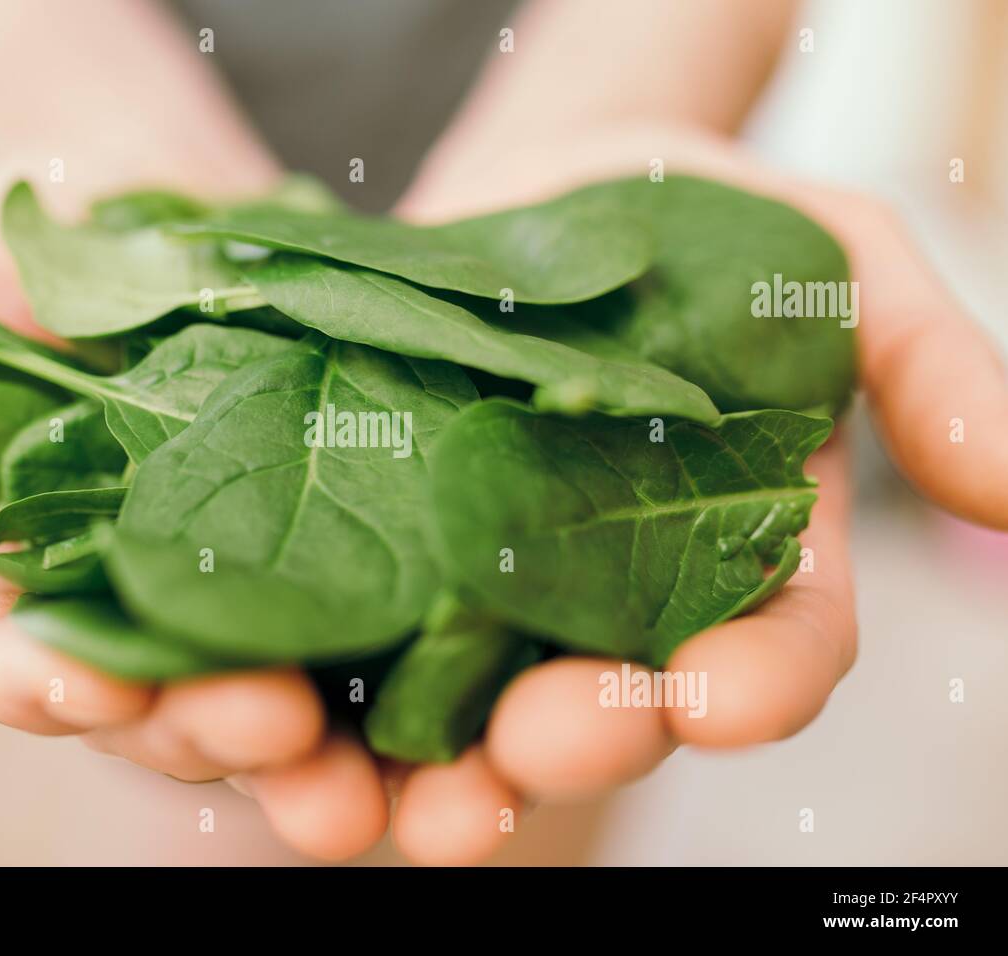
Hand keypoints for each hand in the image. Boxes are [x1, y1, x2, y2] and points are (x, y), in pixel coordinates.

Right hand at [0, 167, 390, 860]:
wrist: (187, 206)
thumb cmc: (40, 234)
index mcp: (9, 566)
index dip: (33, 681)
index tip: (90, 686)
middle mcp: (124, 610)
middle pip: (149, 712)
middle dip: (200, 731)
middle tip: (272, 729)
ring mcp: (240, 604)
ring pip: (266, 716)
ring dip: (315, 764)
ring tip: (369, 784)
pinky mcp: (350, 575)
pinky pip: (381, 662)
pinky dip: (413, 707)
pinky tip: (458, 741)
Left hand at [309, 121, 1006, 864]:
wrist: (522, 191)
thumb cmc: (685, 215)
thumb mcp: (823, 251)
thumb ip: (919, 361)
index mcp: (730, 556)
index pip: (769, 646)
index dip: (759, 682)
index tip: (728, 698)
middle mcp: (605, 606)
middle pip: (604, 710)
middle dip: (577, 740)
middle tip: (539, 746)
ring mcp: (476, 599)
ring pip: (456, 723)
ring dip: (423, 776)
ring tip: (385, 802)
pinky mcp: (363, 567)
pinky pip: (331, 655)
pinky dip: (297, 701)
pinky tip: (261, 713)